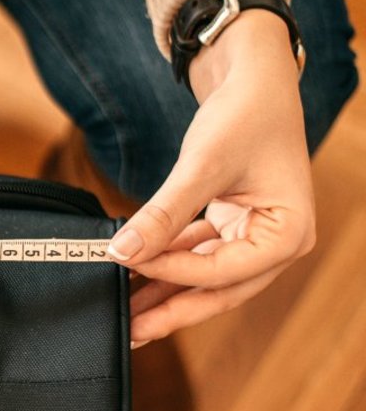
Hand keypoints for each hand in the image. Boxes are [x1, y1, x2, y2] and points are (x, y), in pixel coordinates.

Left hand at [106, 0, 313, 345]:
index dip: (172, 273)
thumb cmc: (245, 113)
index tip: (127, 264)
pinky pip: (196, 257)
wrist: (252, 77)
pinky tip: (134, 276)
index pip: (222, 272)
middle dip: (171, 311)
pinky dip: (166, 265)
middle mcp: (276, 243)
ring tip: (125, 314)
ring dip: (164, 293)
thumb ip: (162, 213)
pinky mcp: (230, 227)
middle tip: (129, 333)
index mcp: (288, 234)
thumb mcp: (203, 164)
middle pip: (217, 291)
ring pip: (203, 279)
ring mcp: (253, 237)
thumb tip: (121, 251)